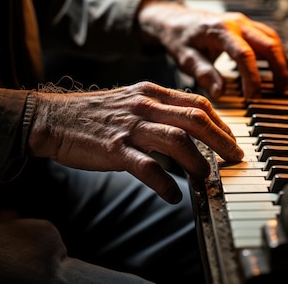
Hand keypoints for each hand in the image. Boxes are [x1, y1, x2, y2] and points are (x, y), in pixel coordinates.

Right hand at [28, 82, 242, 203]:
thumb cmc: (94, 113)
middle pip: (195, 119)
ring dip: (198, 162)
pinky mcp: (114, 149)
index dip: (220, 123)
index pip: (196, 103)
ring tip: (207, 179)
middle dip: (221, 140)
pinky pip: (147, 167)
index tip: (230, 140)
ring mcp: (130, 127)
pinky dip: (165, 183)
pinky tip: (174, 195)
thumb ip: (158, 108)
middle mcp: (144, 105)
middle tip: (234, 158)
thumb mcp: (130, 100)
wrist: (53, 119)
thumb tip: (188, 127)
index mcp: (151, 92)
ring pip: (177, 140)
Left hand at [138, 0, 287, 98]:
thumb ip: (203, 73)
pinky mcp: (246, 26)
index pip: (244, 54)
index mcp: (220, 29)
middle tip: (279, 91)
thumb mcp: (185, 58)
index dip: (252, 77)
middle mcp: (236, 22)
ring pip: (272, 38)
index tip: (252, 96)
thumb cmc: (178, 37)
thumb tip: (220, 92)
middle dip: (278, 68)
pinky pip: (267, 37)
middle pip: (268, 43)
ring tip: (281, 83)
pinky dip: (274, 53)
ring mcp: (243, 22)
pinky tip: (275, 69)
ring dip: (280, 60)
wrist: (174, 18)